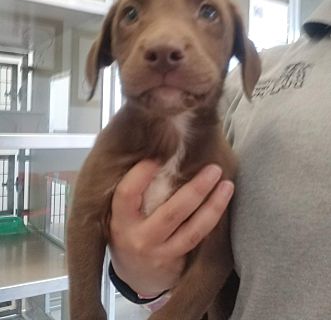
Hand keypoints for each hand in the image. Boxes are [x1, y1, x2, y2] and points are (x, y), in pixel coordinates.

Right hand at [109, 160, 233, 296]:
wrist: (134, 275)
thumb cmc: (129, 233)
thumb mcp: (122, 215)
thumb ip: (135, 193)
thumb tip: (159, 155)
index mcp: (121, 221)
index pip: (127, 194)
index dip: (141, 174)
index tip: (159, 156)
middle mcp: (140, 239)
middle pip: (171, 213)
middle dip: (196, 190)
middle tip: (214, 169)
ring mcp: (160, 253)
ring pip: (192, 230)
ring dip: (213, 206)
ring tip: (227, 185)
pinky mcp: (177, 261)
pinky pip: (198, 239)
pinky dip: (212, 220)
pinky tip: (223, 203)